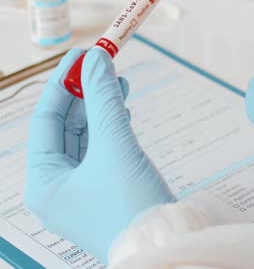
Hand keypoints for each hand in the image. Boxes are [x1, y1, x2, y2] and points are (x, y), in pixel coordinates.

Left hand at [25, 48, 173, 263]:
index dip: (63, 82)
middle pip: (66, 124)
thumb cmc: (130, 205)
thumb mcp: (114, 143)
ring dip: (100, 105)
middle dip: (85, 92)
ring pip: (85, 133)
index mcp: (43, 181)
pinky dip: (110, 124)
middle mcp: (56, 185)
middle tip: (101, 62)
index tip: (81, 54)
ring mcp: (79, 187)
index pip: (46, 118)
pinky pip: (100, 146)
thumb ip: (102, 96)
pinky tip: (122, 107)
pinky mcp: (102, 187)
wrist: (165, 245)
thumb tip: (96, 58)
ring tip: (117, 80)